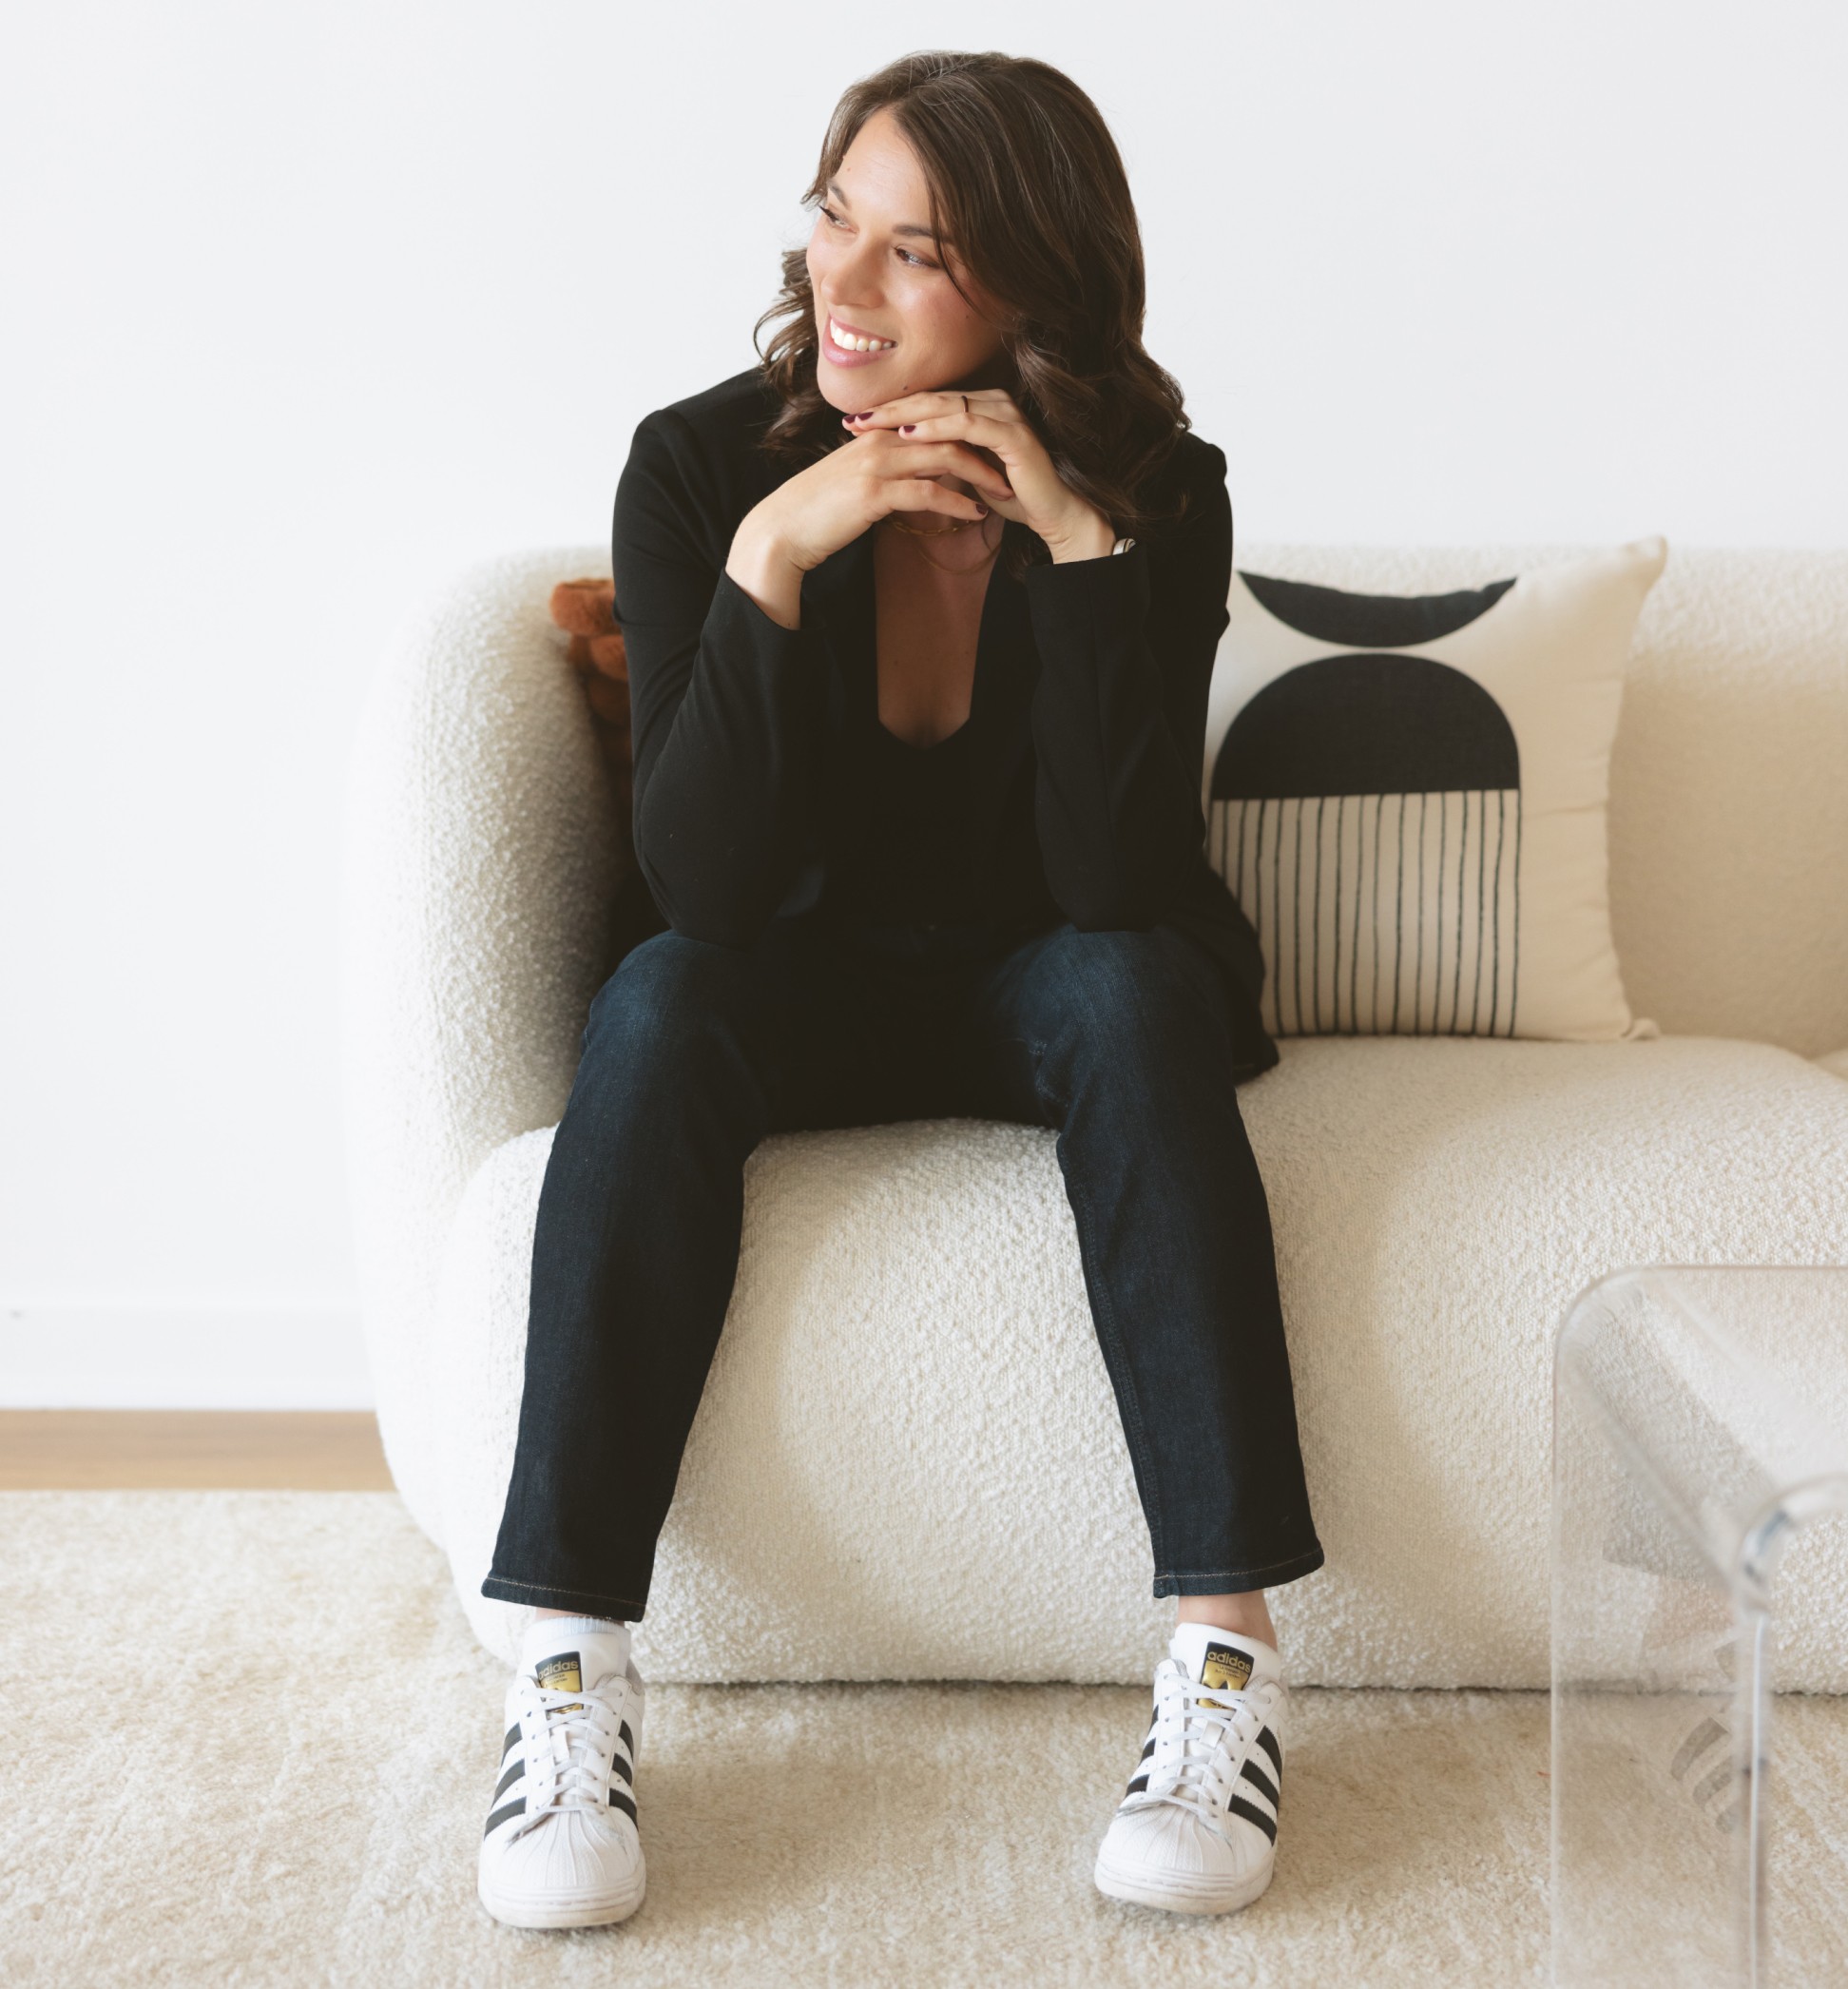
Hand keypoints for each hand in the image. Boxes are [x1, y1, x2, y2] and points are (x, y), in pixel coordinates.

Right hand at [741, 415, 1015, 578]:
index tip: (998, 452)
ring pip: (944, 456)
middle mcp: (880, 439)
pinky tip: (976, 515)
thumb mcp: (857, 480)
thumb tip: (918, 480)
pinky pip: (927, 492)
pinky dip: (957, 502)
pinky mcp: (874, 492)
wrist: (782, 530)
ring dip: (981, 475)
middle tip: (1015, 468)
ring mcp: (876, 463)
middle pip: (948, 433)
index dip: (970, 435)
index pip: (936, 422)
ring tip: (1006, 493)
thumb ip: (887, 471)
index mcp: (878, 432)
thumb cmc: (820, 510)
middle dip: (986, 449)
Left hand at [843, 389, 1114, 559]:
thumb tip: (906, 456)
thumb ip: (943, 457)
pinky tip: (909, 435)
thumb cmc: (1012, 495)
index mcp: (982, 407)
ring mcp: (1005, 415)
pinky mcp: (1012, 434)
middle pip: (932, 398)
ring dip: (905, 416)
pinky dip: (937, 428)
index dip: (891, 411)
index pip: (929, 402)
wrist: (1052, 514)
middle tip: (852, 417)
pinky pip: (967, 425)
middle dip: (889, 409)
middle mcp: (994, 402)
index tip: (855, 422)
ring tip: (871, 424)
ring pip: (946, 407)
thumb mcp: (967, 472)